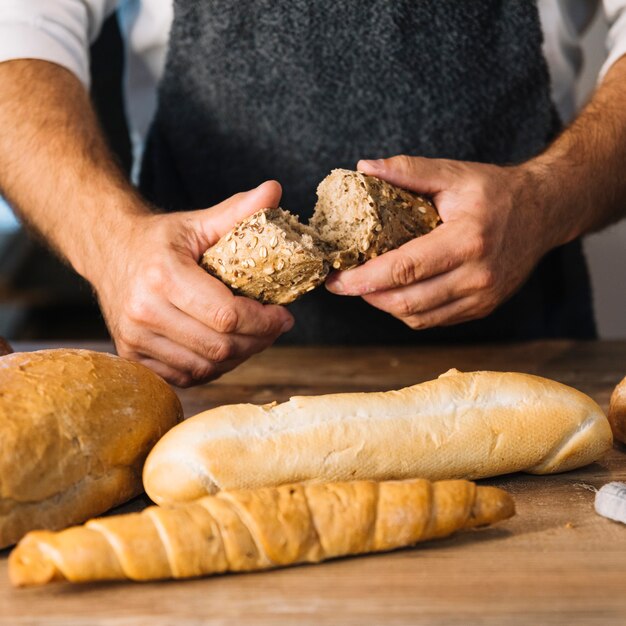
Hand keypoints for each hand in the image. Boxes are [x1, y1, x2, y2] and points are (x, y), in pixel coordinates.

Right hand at [88, 182, 293, 386]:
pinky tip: (224, 348)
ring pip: (205, 367)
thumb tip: (275, 190)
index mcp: (163, 276)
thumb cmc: (160, 240)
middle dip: (258, 341)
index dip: (264, 321)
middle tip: (275, 328)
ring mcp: (134, 337)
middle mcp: (144, 311)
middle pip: (219, 346)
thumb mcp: (198, 222)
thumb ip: (238, 210)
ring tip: (254, 337)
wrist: (109, 252)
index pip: (227, 316)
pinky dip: (212, 367)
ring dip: (239, 357)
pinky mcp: (132, 355)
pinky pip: (185, 376)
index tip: (284, 315)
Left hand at [325, 155, 554, 329]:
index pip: (404, 268)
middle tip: (343, 284)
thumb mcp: (454, 173)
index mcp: (468, 239)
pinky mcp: (483, 307)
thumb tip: (363, 167)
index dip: (364, 279)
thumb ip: (408, 170)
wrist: (544, 212)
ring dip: (385, 306)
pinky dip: (409, 311)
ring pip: (419, 317)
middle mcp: (478, 275)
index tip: (335, 280)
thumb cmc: (496, 191)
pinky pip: (435, 320)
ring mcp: (483, 296)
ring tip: (366, 287)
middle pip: (408, 301)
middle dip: (367, 296)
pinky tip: (395, 293)